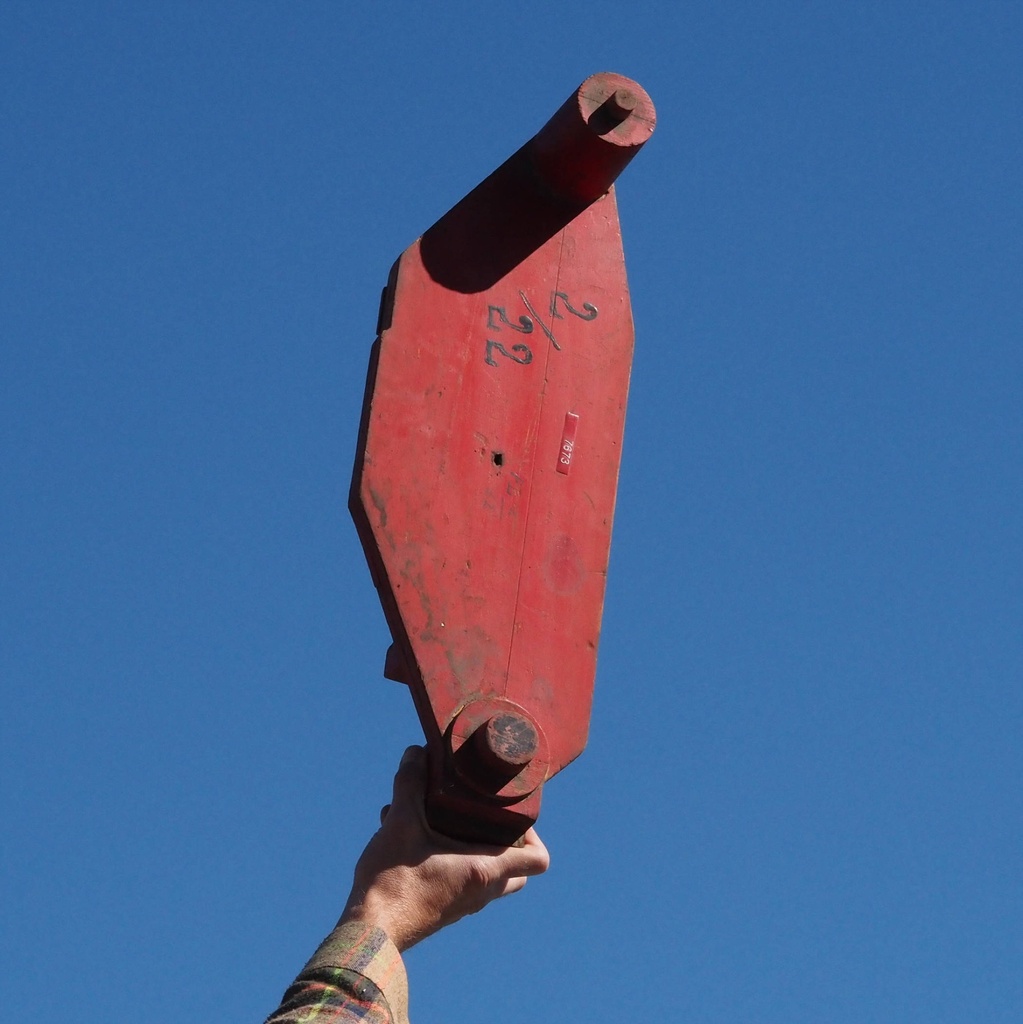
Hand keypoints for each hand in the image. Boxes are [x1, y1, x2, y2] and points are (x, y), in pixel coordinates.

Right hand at [337, 745, 549, 950]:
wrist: (369, 931)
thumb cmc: (392, 881)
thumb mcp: (401, 822)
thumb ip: (410, 783)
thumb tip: (416, 752)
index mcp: (485, 869)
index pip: (538, 859)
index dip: (534, 834)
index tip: (512, 812)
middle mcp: (482, 891)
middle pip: (518, 870)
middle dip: (506, 841)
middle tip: (484, 815)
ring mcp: (464, 904)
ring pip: (488, 877)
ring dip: (474, 849)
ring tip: (443, 820)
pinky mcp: (444, 910)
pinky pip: (461, 883)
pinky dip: (450, 861)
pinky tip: (414, 835)